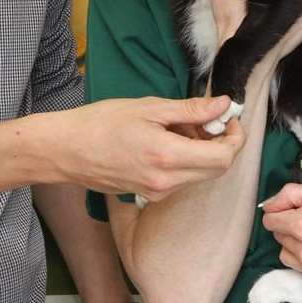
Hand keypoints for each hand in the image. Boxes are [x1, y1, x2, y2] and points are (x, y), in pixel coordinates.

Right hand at [62, 97, 245, 200]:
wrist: (66, 150)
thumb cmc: (101, 123)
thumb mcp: (148, 107)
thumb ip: (190, 109)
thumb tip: (223, 105)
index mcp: (167, 157)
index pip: (223, 157)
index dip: (235, 137)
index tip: (228, 118)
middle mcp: (166, 183)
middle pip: (216, 170)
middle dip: (220, 144)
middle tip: (204, 119)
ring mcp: (157, 193)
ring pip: (199, 175)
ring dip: (201, 152)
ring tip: (178, 127)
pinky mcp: (149, 196)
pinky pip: (181, 180)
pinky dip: (185, 160)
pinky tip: (166, 141)